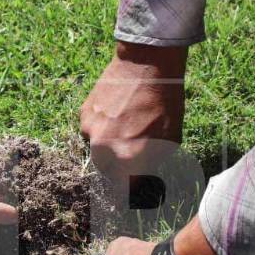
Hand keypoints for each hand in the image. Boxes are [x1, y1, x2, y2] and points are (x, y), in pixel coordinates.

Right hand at [80, 41, 186, 180]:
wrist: (147, 64)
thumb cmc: (165, 101)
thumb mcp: (170, 139)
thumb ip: (152, 163)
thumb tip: (143, 176)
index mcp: (128, 159)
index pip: (124, 190)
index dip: (131, 189)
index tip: (135, 185)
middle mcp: (104, 149)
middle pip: (106, 172)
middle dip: (117, 168)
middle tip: (130, 154)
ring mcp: (91, 131)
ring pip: (96, 150)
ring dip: (107, 146)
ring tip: (124, 128)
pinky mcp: (84, 114)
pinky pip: (91, 130)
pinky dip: (101, 127)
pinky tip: (116, 113)